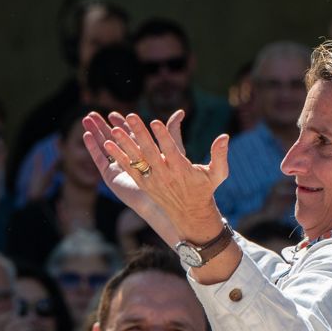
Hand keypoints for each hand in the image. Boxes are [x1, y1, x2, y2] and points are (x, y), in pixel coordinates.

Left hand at [84, 110, 229, 245]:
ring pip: (136, 159)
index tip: (156, 122)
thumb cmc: (205, 189)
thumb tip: (224, 136)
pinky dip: (118, 156)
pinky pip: (129, 168)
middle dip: (139, 133)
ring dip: (124, 144)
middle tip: (130, 116)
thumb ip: (219, 155)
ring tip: (113, 129)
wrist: (191, 214)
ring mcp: (152, 180)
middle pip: (150, 152)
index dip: (163, 136)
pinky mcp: (144, 184)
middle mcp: (165, 175)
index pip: (171, 151)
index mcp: (182, 170)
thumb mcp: (217, 173)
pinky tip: (107, 144)